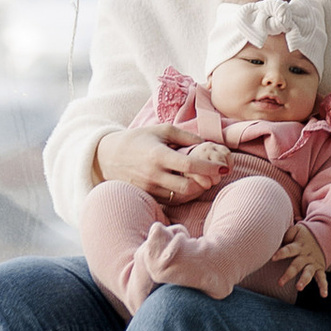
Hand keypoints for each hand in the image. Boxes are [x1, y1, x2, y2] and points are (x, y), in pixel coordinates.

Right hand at [94, 123, 230, 200]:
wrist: (107, 157)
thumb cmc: (138, 139)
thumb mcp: (162, 130)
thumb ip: (186, 136)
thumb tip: (207, 143)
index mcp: (158, 155)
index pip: (189, 165)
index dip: (209, 167)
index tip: (223, 167)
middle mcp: (153, 175)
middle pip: (187, 186)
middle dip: (206, 183)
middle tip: (217, 176)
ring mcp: (149, 188)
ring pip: (180, 196)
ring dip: (196, 190)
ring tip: (206, 180)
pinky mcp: (146, 196)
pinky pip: (170, 200)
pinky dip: (184, 194)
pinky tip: (191, 185)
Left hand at [276, 224, 330, 298]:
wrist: (324, 235)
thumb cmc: (302, 236)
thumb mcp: (296, 231)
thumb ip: (285, 236)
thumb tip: (273, 244)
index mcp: (299, 245)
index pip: (289, 249)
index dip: (281, 253)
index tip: (273, 258)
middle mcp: (306, 255)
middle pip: (297, 265)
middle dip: (289, 274)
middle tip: (280, 283)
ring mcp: (313, 263)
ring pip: (308, 272)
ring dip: (304, 280)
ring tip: (299, 288)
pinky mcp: (319, 269)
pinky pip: (322, 278)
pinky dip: (323, 286)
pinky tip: (324, 295)